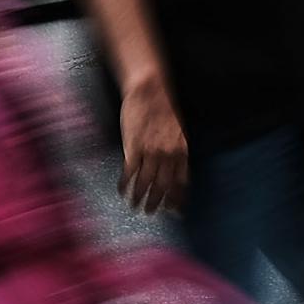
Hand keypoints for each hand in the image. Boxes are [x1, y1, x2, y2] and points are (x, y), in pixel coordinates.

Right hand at [120, 76, 188, 215]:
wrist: (149, 91)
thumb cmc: (163, 108)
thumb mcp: (179, 131)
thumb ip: (177, 151)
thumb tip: (175, 169)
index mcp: (182, 151)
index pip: (181, 182)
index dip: (177, 198)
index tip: (175, 211)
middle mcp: (168, 154)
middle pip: (163, 186)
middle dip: (157, 202)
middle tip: (150, 212)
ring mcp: (151, 151)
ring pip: (146, 182)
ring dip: (139, 197)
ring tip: (134, 206)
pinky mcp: (133, 147)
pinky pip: (129, 172)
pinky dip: (125, 184)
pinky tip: (122, 191)